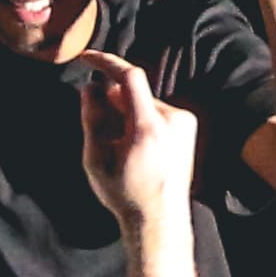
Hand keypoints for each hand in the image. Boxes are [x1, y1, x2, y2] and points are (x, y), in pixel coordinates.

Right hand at [79, 56, 196, 226]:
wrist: (160, 218)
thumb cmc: (124, 193)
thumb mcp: (96, 159)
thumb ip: (92, 119)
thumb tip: (90, 86)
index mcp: (148, 127)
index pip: (130, 77)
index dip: (107, 62)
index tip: (86, 58)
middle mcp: (173, 120)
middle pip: (134, 92)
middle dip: (113, 102)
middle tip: (102, 131)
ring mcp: (185, 122)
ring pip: (144, 102)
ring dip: (128, 113)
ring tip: (123, 148)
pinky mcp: (189, 127)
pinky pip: (157, 112)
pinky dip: (142, 121)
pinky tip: (140, 149)